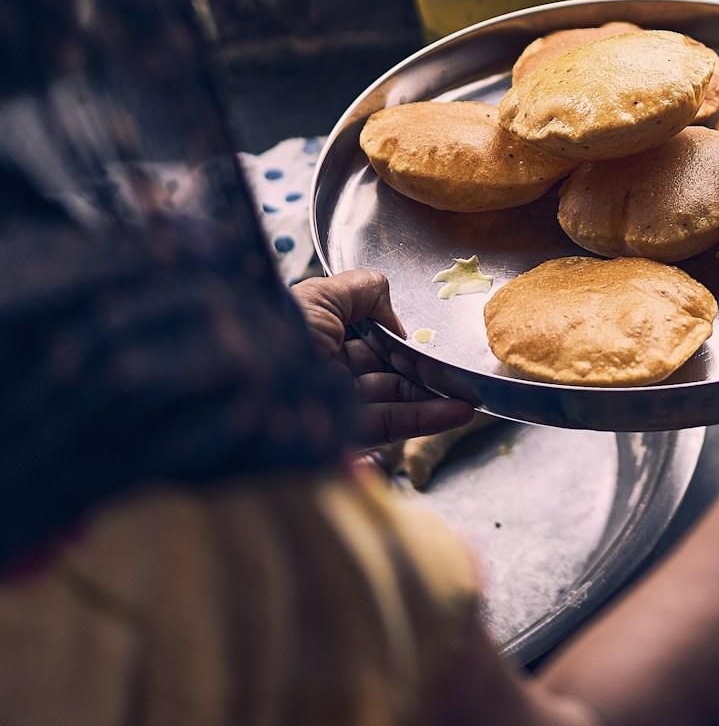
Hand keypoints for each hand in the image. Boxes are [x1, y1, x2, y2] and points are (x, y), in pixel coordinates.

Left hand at [293, 268, 474, 445]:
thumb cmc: (276, 327)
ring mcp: (335, 405)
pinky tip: (459, 410)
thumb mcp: (322, 293)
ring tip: (471, 393)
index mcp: (317, 335)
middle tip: (458, 370)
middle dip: (423, 371)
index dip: (400, 339)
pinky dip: (427, 419)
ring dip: (434, 397)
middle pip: (385, 372)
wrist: (240, 379)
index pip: (368, 340)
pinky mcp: (342, 435)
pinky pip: (391, 425)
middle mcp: (326, 371)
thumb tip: (398, 318)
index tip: (430, 341)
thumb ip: (366, 290)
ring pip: (394, 399)